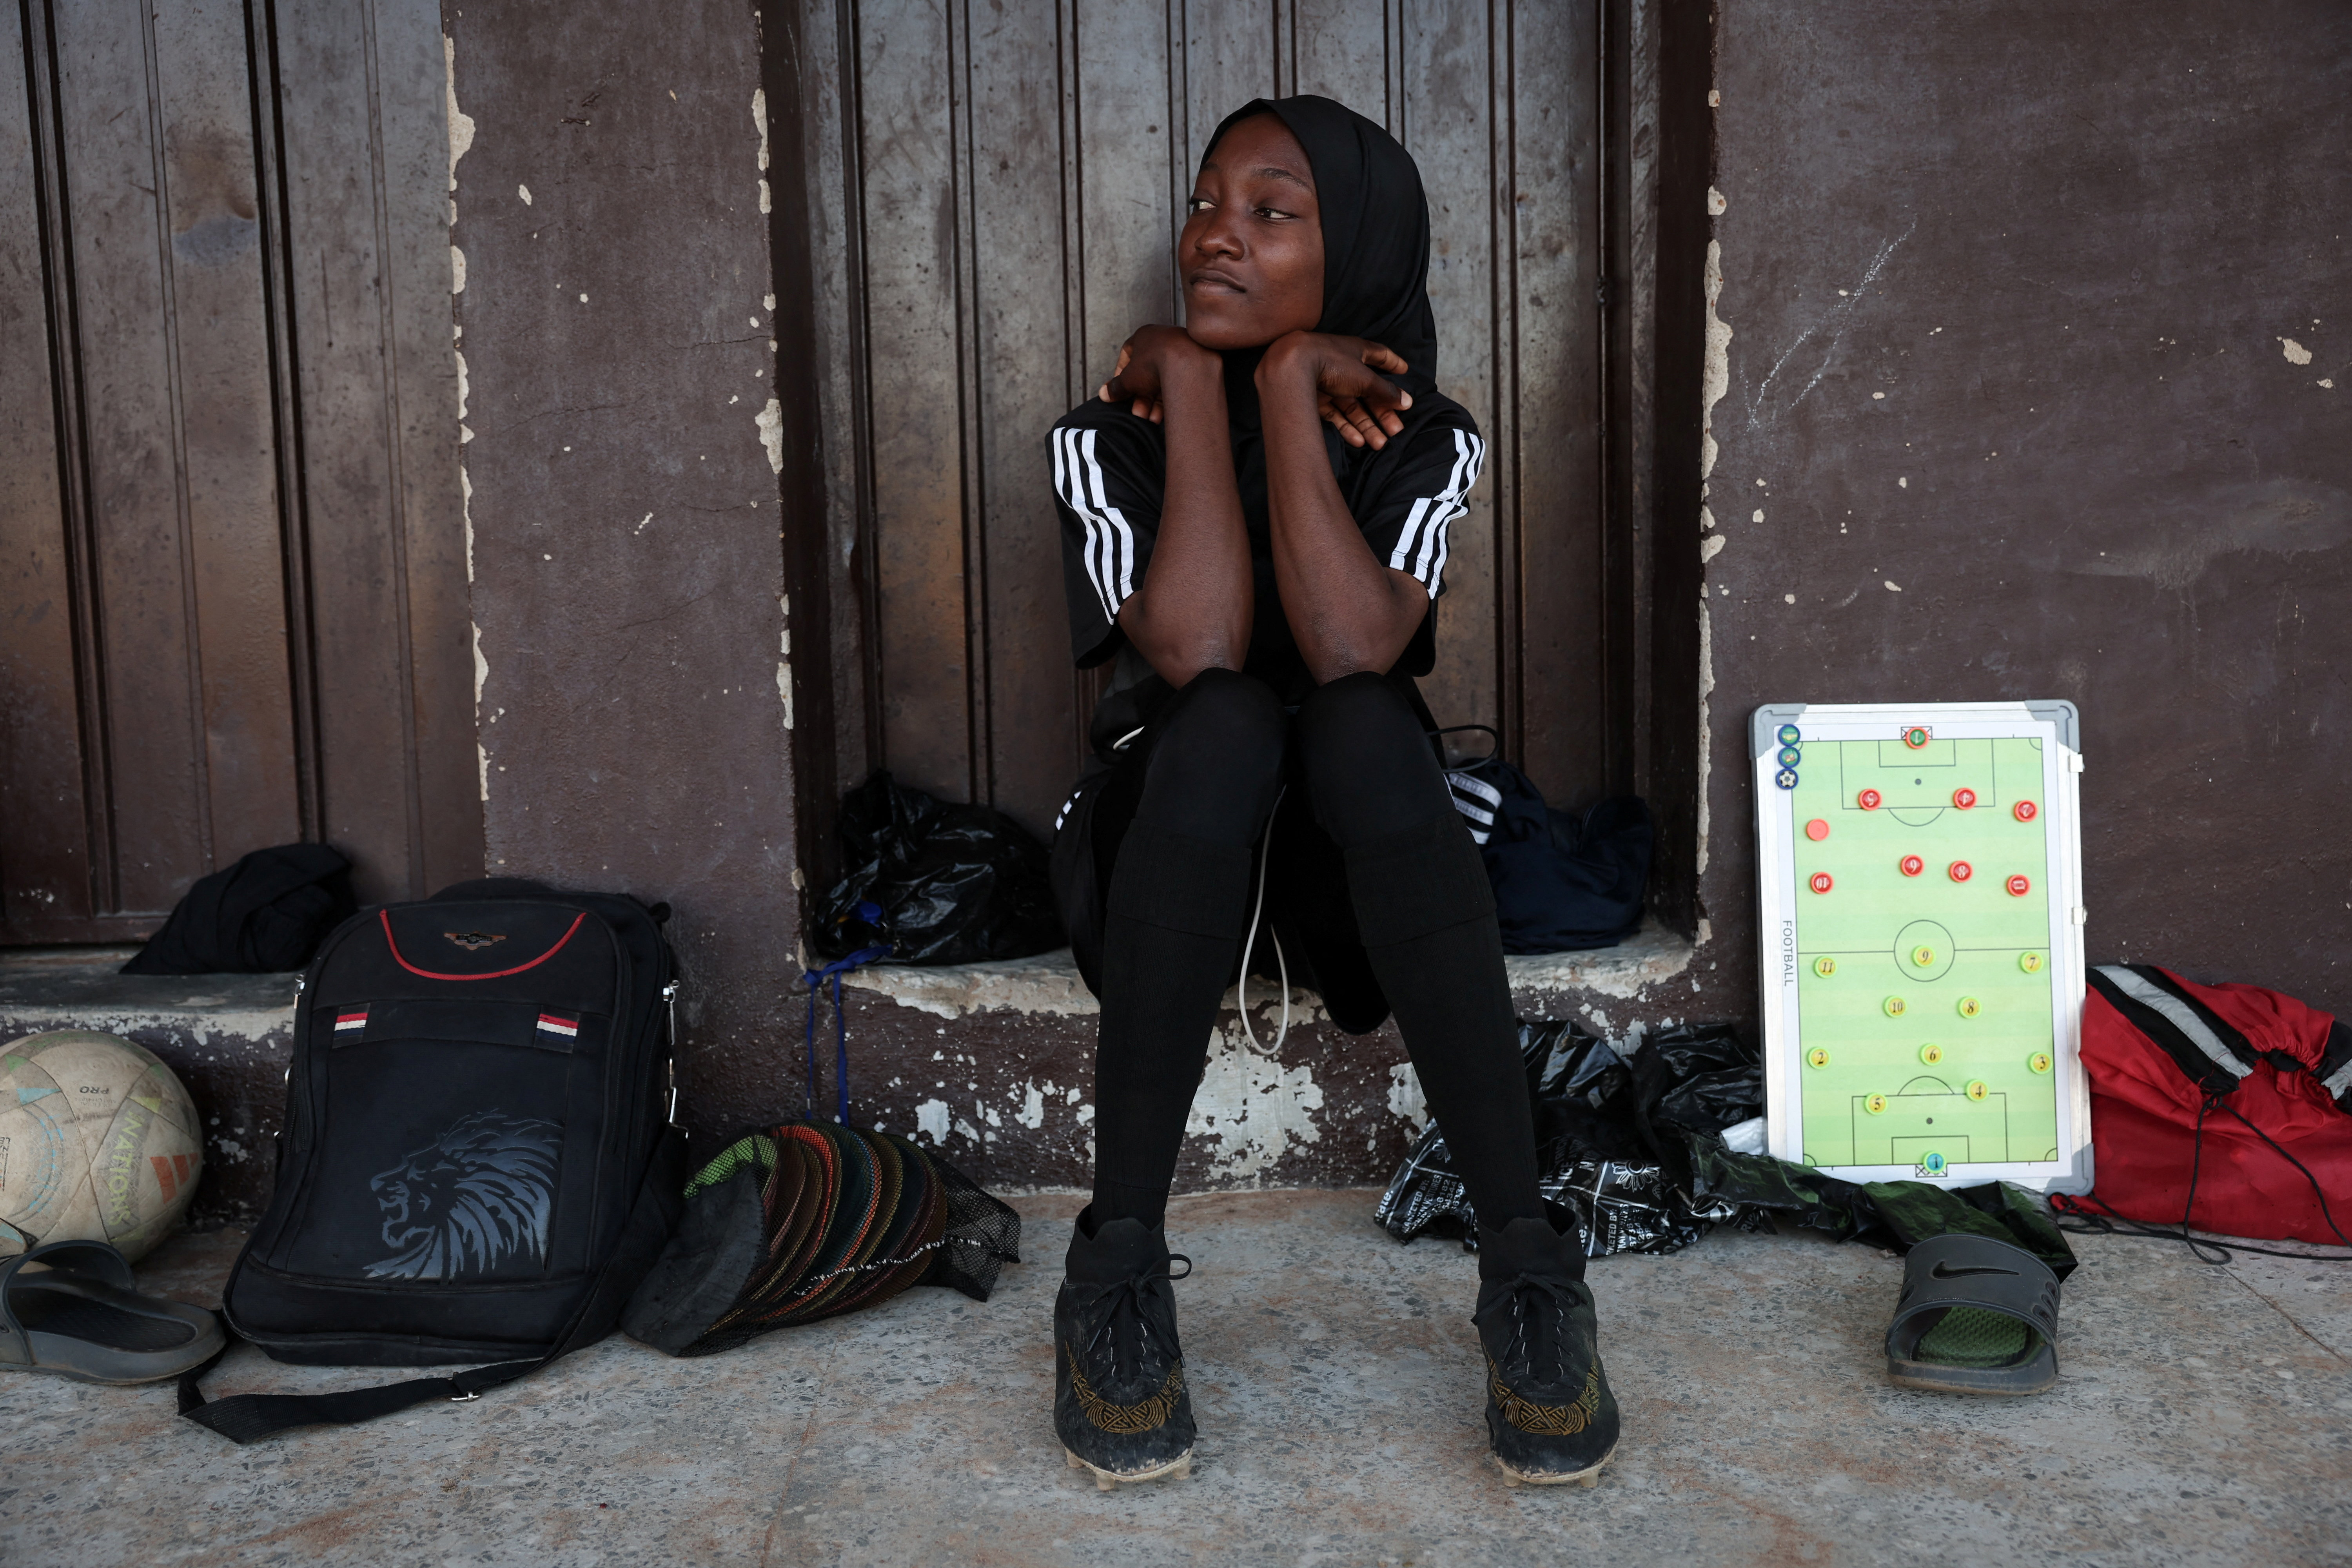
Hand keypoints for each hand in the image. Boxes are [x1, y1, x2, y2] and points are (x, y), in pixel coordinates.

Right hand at [1098, 325, 1216, 423]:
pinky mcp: (1197, 365)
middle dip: (1141, 396)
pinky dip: (1171, 397)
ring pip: (1164, 379)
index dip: (1122, 375)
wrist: (1190, 364)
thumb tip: (1105, 393)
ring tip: (1151, 418)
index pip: (1128, 355)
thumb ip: (1116, 387)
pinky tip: (1166, 414)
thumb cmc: (1157, 362)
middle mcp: (1165, 340)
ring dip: (1154, 402)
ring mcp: (1183, 351)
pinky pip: (1180, 382)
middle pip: (1147, 372)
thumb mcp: (1129, 379)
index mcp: (1145, 335)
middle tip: (1138, 411)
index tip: (1122, 390)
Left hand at [1258, 332, 1412, 448]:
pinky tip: (1358, 441)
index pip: (1379, 355)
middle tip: (1396, 430)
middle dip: (1383, 412)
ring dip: (1367, 426)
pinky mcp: (1314, 399)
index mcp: (1356, 351)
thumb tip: (1406, 401)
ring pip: (1352, 407)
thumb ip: (1385, 391)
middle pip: (1367, 391)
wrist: (1290, 366)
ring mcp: (1327, 383)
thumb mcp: (1364, 378)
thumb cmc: (1331, 363)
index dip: (1392, 362)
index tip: (1404, 370)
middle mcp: (1342, 366)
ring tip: (1379, 444)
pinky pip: (1335, 415)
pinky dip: (1346, 427)